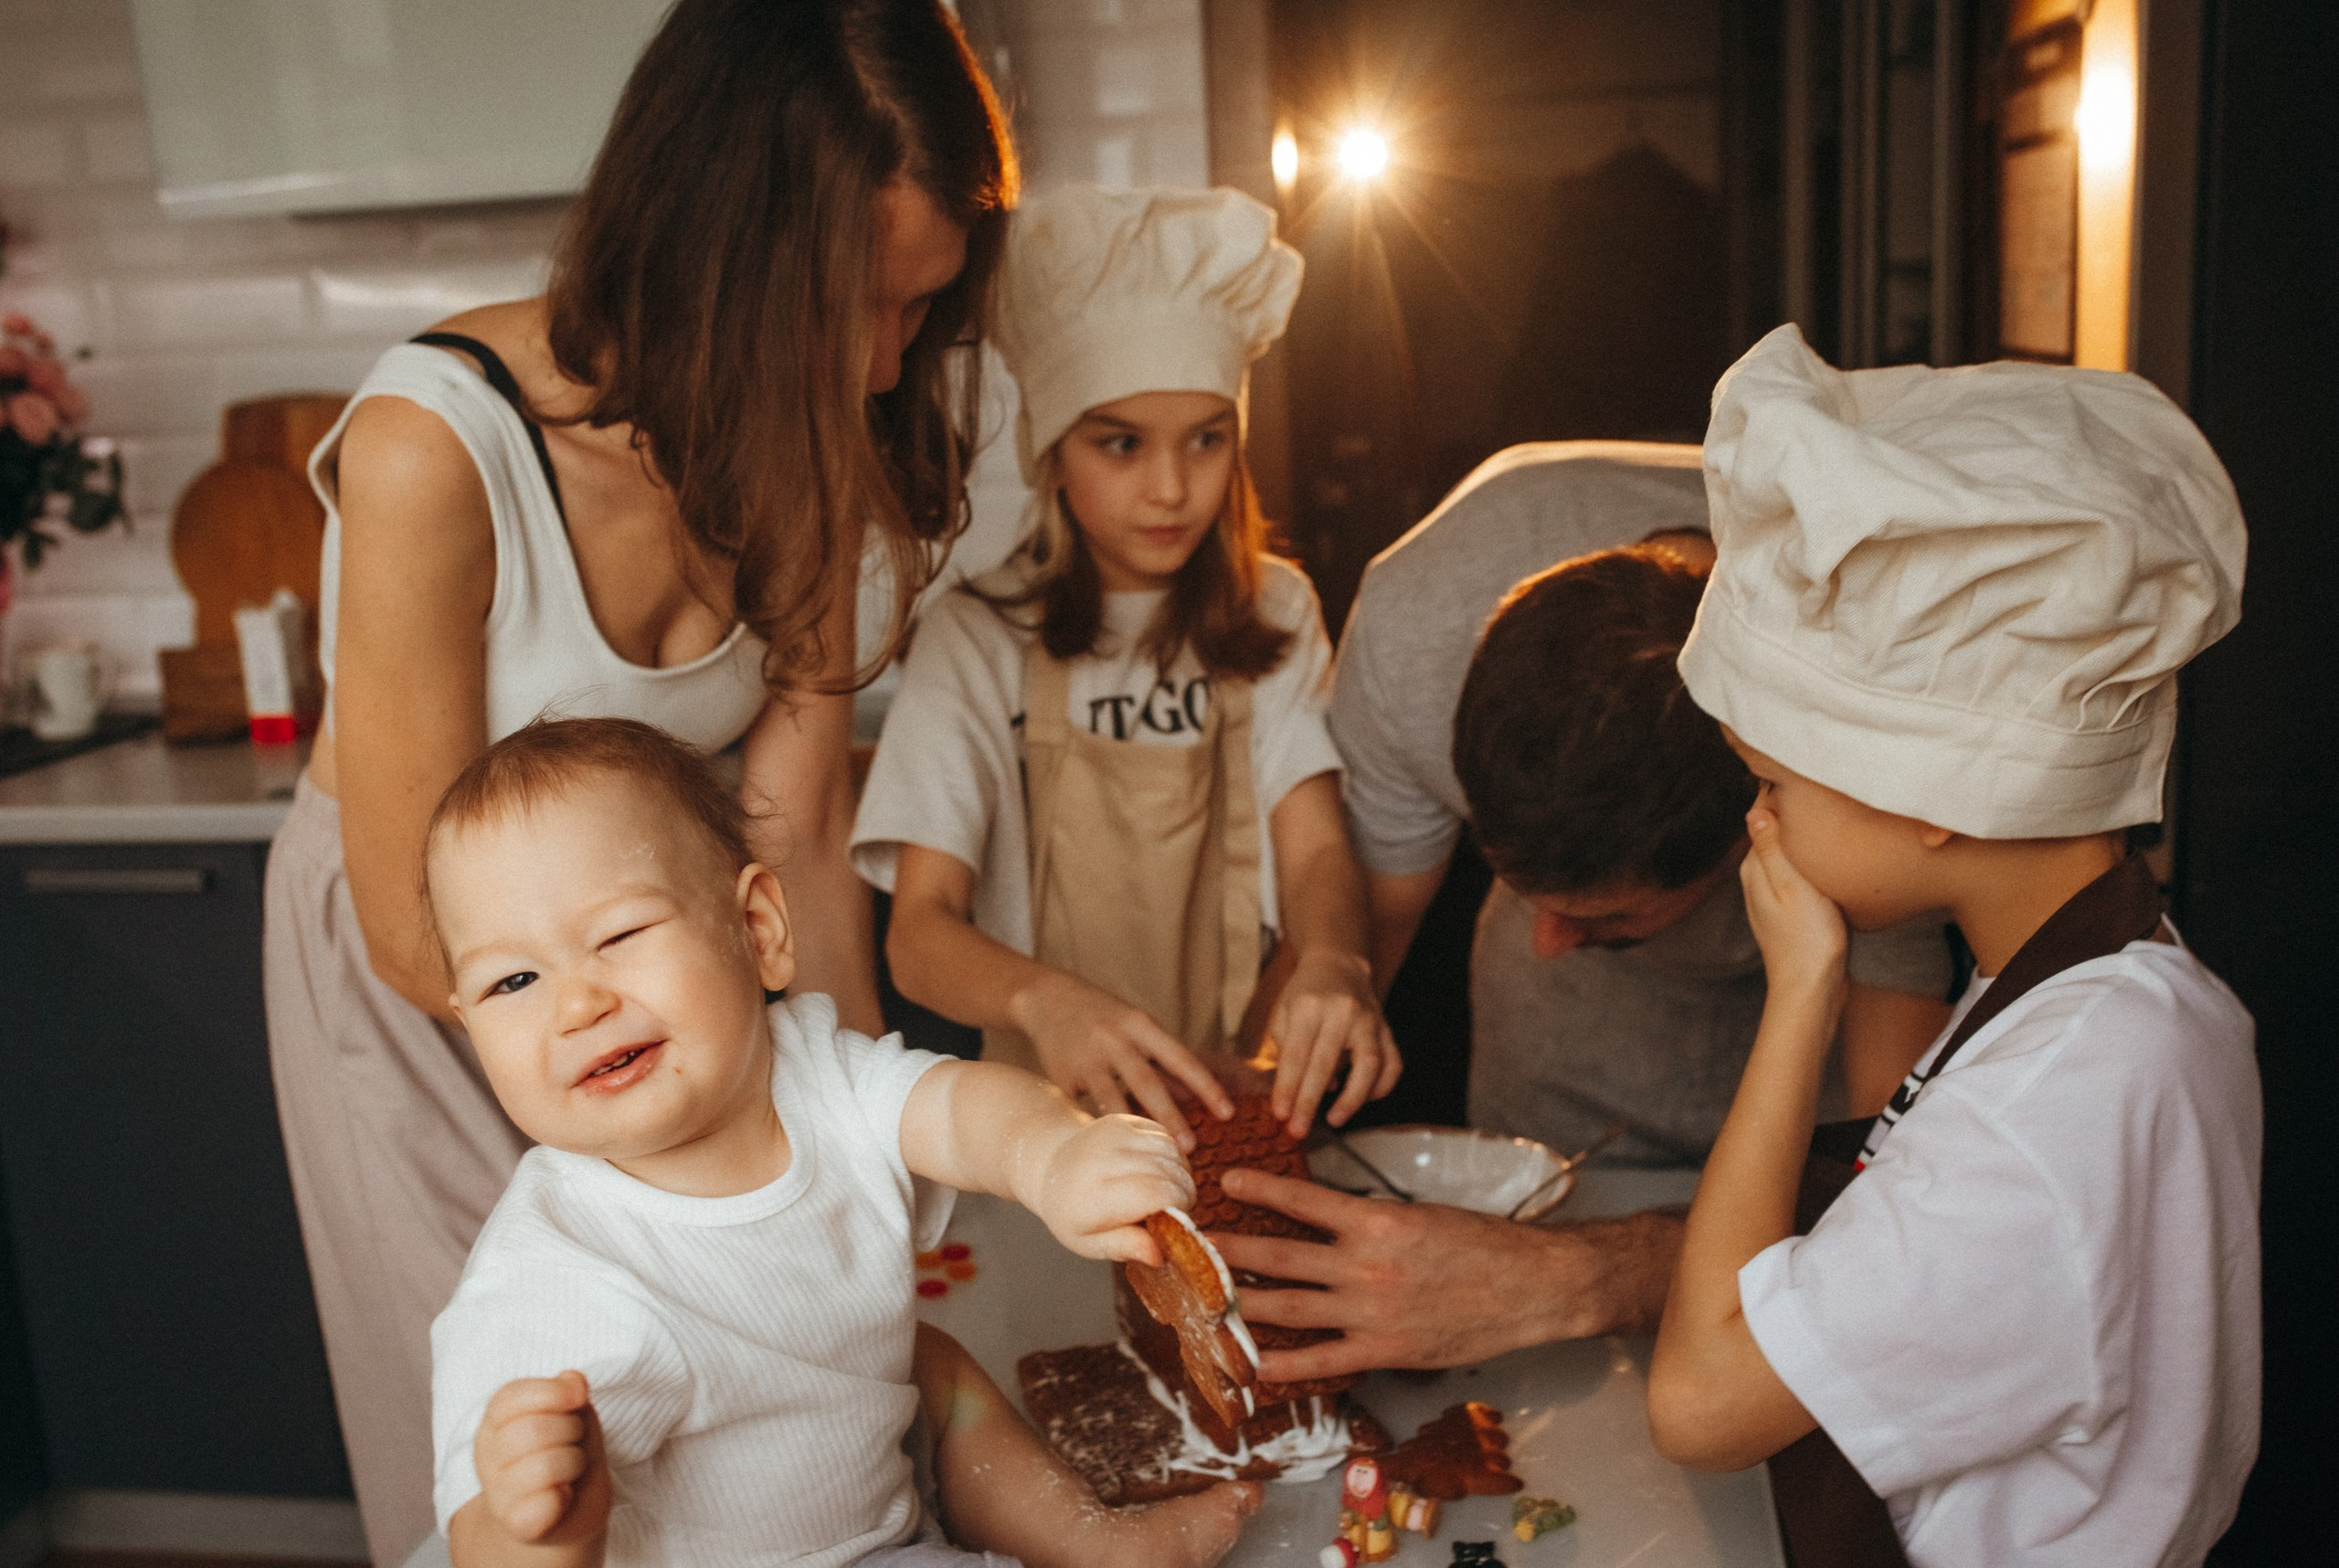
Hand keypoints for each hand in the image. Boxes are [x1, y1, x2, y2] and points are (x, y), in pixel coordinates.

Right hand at [472, 1370, 610, 1547]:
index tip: (577, 1400)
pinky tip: (563, 1497)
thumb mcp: (573, 1413)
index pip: (511, 1396)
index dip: (554, 1393)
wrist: (566, 1513)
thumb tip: (573, 1381)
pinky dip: (564, 1498)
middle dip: (572, 1430)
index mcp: (494, 1421)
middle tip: (573, 1443)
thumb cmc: (567, 1454)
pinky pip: (546, 1504)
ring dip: (574, 1463)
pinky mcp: (516, 1524)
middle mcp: (487, 1456)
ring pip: (545, 1466)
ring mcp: (497, 1493)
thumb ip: (570, 1393)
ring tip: (570, 1470)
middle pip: (534, 1430)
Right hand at [1015, 970, 1232, 1148]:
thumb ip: (1162, 1059)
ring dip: (1134, 1128)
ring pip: (1112, 1099)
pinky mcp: (1062, 1077)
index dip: (1207, 1086)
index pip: (1181, 1058)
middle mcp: (1113, 1039)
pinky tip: (1111, 1151)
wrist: (1048, 999)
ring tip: (1152, 1156)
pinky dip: (1099, 1129)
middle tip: (1190, 1149)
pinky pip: (1084, 1109)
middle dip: (1171, 1118)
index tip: (1228, 1113)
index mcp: (1140, 1025)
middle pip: (1147, 1082)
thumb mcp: (1137, 1026)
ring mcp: (1085, 1059)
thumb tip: (1195, 1096)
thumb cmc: (1106, 1017)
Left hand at [1028, 1113, 1196, 1264]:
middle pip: (1167, 1171)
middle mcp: (1103, 1160)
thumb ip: (1124, 1247)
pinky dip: (1173, 1154)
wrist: (1050, 1168)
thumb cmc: (1073, 1213)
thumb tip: (1158, 1255)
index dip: (1177, 1205)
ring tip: (1173, 1190)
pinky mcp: (1121, 1121)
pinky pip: (1164, 1135)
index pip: (1153, 1194)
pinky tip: (1164, 1170)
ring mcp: (1112, 1135)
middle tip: (1178, 1208)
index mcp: (1094, 1196)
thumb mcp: (1089, 1243)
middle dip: (1184, 1192)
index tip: (1178, 1219)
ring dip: (1182, 1172)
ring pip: (1170, 1150)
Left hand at [1208, 1168, 1679, 1380]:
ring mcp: (1371, 1311)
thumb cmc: (1481, 1246)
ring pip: (1290, 1306)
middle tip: (1191, 1242)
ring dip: (1243, 1303)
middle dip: (1230, 1249)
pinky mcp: (1384, 1350)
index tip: (1225, 1179)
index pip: (1303, 1198)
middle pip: (1280, 1255)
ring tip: (1204, 1298)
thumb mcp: (1421, 1217)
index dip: (1260, 1187)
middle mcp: (1365, 1265)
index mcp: (1376, 1220)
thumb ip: (1371, 1222)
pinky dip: (1285, 1363)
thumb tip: (1327, 1220)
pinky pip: (1323, 1359)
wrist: (1532, 1287)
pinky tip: (1255, 1363)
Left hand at [1267, 948, 1401, 1135]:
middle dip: (1310, 1102)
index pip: (1297, 1055)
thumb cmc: (1304, 993)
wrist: (1338, 964)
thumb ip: (1287, 1049)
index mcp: (1309, 1006)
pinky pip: (1393, 1064)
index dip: (1288, 1088)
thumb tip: (1304, 1091)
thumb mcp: (1283, 1012)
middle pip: (1326, 1064)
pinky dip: (1381, 1087)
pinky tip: (1365, 1099)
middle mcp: (1342, 1012)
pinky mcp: (1387, 1029)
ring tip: (1335, 1120)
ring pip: (1369, 1065)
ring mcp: (1370, 1020)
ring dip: (1352, 1099)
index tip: (1280, 1114)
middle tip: (1298, 1130)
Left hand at [1739, 803, 1848, 1000]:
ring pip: (1787, 855)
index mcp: (1755, 868)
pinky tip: (1831, 858)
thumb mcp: (1791, 886)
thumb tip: (1756, 808)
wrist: (1812, 989)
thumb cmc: (1806, 938)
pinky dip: (1812, 861)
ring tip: (1828, 815)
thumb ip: (1773, 848)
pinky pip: (1799, 875)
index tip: (1799, 772)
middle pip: (1775, 834)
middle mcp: (1758, 879)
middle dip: (1792, 813)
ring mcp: (1773, 897)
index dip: (1778, 795)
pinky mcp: (1791, 911)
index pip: (1762, 818)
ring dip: (1804, 838)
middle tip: (1819, 788)